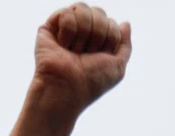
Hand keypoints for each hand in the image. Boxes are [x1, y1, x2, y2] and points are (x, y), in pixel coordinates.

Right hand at [32, 4, 131, 119]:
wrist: (67, 88)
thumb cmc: (91, 82)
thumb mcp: (118, 67)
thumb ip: (125, 45)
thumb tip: (125, 23)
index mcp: (99, 42)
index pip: (112, 23)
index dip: (111, 39)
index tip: (101, 57)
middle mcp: (83, 33)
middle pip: (99, 12)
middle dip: (98, 34)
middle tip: (86, 54)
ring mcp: (66, 29)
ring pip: (83, 9)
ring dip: (83, 33)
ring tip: (73, 51)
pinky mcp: (49, 28)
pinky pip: (66, 12)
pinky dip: (68, 31)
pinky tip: (62, 45)